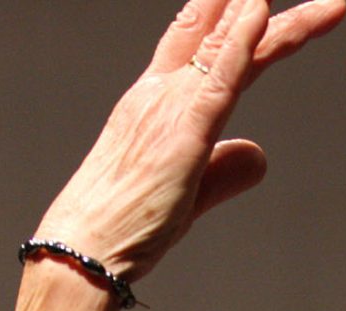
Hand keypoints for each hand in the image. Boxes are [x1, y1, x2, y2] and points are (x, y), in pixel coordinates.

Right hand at [28, 0, 345, 286]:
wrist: (83, 250)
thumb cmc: (124, 227)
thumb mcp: (189, 194)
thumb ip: (226, 171)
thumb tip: (258, 154)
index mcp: (155, 101)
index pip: (194, 38)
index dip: (228, 11)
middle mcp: (161, 92)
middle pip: (217, 29)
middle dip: (254, 1)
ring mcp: (171, 108)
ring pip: (226, 44)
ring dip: (262, 10)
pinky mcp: (183, 134)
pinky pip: (219, 79)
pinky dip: (241, 43)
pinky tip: (260, 10)